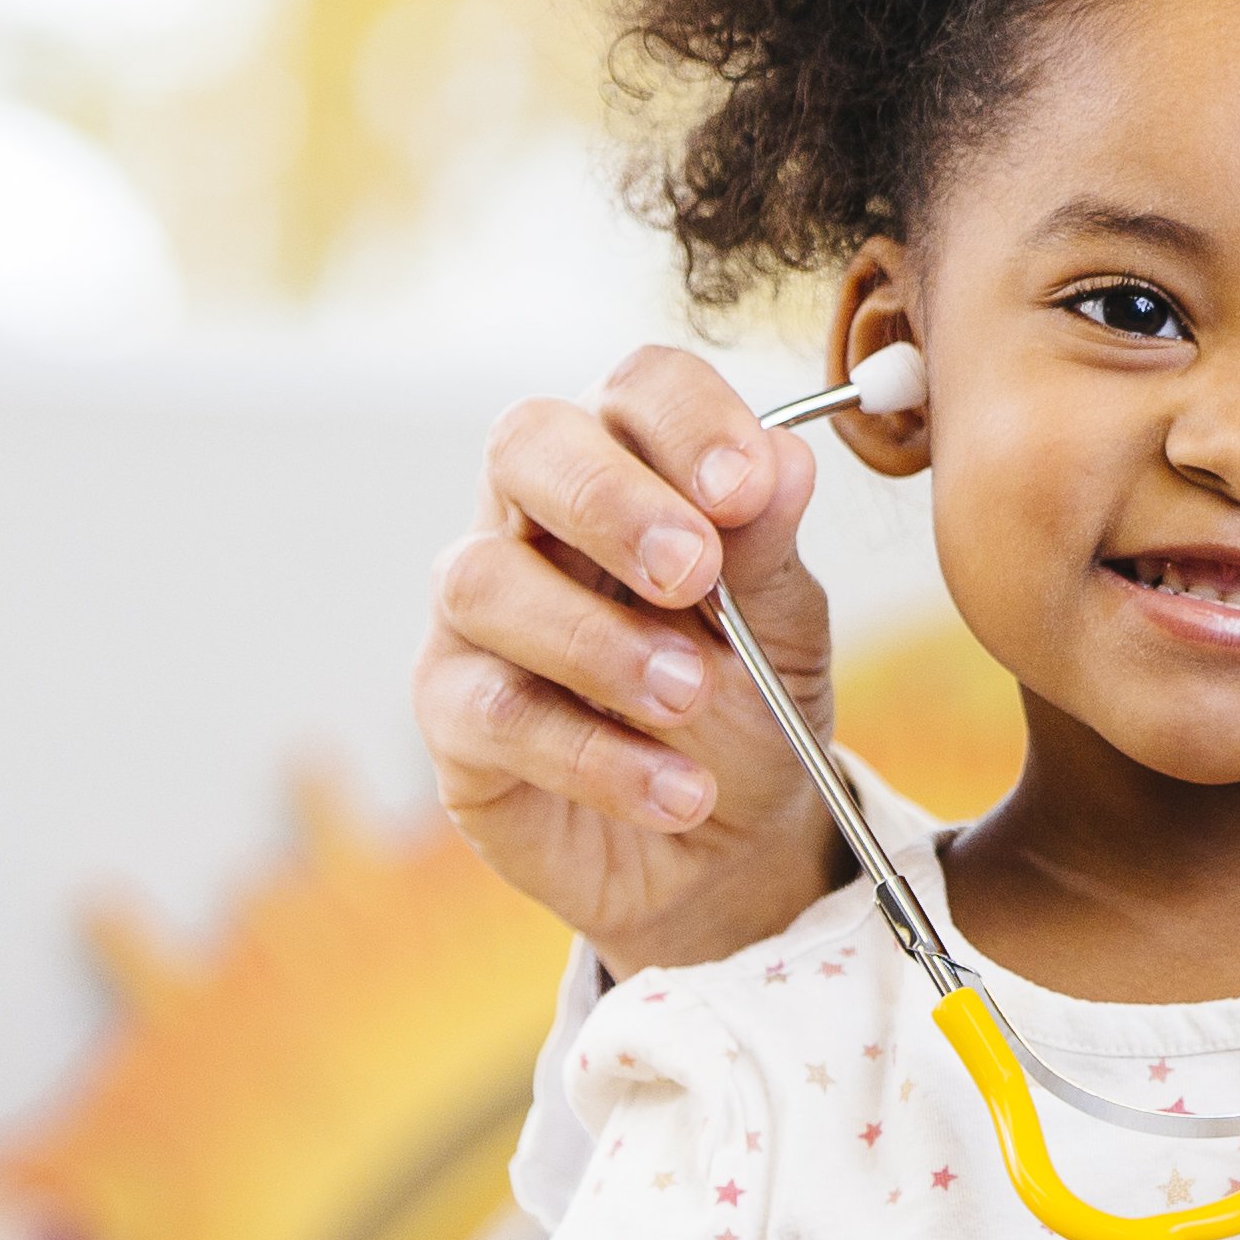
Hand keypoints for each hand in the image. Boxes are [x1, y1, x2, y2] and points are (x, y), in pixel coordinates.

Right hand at [420, 347, 852, 974]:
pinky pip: (493, 714)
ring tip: (690, 698)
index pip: (635, 391)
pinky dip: (595, 756)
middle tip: (694, 575)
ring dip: (599, 642)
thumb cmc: (749, 710)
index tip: (746, 488)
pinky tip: (675, 790)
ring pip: (485, 582)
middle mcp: (536, 521)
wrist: (730, 848)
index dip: (686, 422)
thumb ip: (771, 548)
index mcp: (634, 470)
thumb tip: (783, 462)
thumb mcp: (784, 630)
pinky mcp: (454, 718)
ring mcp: (480, 617)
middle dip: (612, 503)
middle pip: (526, 444)